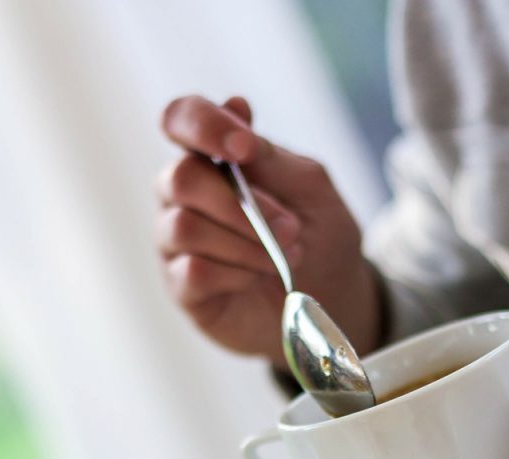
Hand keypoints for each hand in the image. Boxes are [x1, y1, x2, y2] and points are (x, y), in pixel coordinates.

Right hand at [157, 95, 380, 369]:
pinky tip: (257, 278)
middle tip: (291, 228)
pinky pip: (195, 271)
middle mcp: (184, 195)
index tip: (243, 149)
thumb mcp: (311, 188)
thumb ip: (270, 154)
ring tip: (286, 257)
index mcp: (212, 157)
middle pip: (181, 178)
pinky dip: (237, 274)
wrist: (331, 300)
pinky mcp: (183, 287)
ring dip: (246, 243)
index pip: (181, 119)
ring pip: (186, 228)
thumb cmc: (319, 237)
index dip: (202, 125)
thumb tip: (235, 108)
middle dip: (240, 204)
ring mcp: (177, 243)